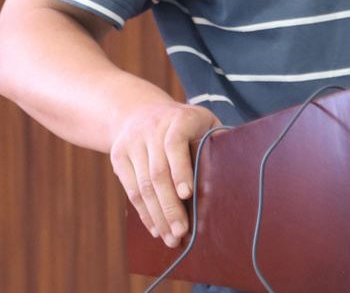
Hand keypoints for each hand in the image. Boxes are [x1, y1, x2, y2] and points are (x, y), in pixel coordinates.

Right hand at [109, 101, 220, 246]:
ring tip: (170, 238)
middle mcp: (152, 129)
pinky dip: (144, 213)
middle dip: (170, 206)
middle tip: (181, 231)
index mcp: (179, 118)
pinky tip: (156, 229)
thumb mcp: (204, 122)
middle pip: (158, 173)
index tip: (187, 193)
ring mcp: (132, 143)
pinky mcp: (118, 158)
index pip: (176, 144)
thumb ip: (215, 141)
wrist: (141, 111)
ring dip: (157, 216)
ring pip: (142, 187)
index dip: (180, 170)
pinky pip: (131, 191)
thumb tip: (230, 170)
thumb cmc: (185, 123)